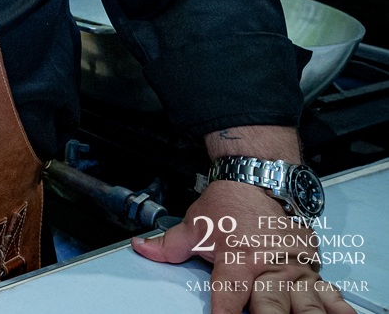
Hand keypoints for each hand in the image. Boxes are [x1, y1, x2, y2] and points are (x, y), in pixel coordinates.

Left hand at [132, 180, 352, 313]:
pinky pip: (331, 294)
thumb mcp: (195, 225)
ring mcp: (296, 269)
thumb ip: (169, 245)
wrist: (259, 179)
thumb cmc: (229, 206)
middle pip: (271, 305)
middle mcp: (269, 266)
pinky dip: (337, 309)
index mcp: (237, 258)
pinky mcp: (314, 268)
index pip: (228, 296)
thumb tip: (142, 248)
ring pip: (306, 304)